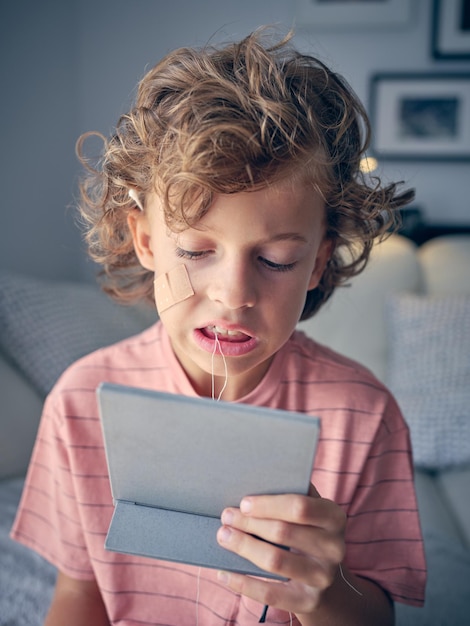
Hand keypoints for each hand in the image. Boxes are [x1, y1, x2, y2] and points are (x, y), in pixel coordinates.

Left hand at [216, 483, 346, 619]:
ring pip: (275, 560)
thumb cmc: (308, 532)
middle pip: (283, 532)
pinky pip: (269, 593)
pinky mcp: (308, 601)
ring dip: (243, 547)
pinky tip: (224, 572)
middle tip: (226, 516)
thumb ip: (293, 492)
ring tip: (223, 536)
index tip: (244, 503)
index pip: (300, 507)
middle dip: (249, 523)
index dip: (268, 505)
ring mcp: (322, 577)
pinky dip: (243, 582)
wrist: (326, 580)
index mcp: (334, 517)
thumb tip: (258, 477)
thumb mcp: (311, 510)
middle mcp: (334, 548)